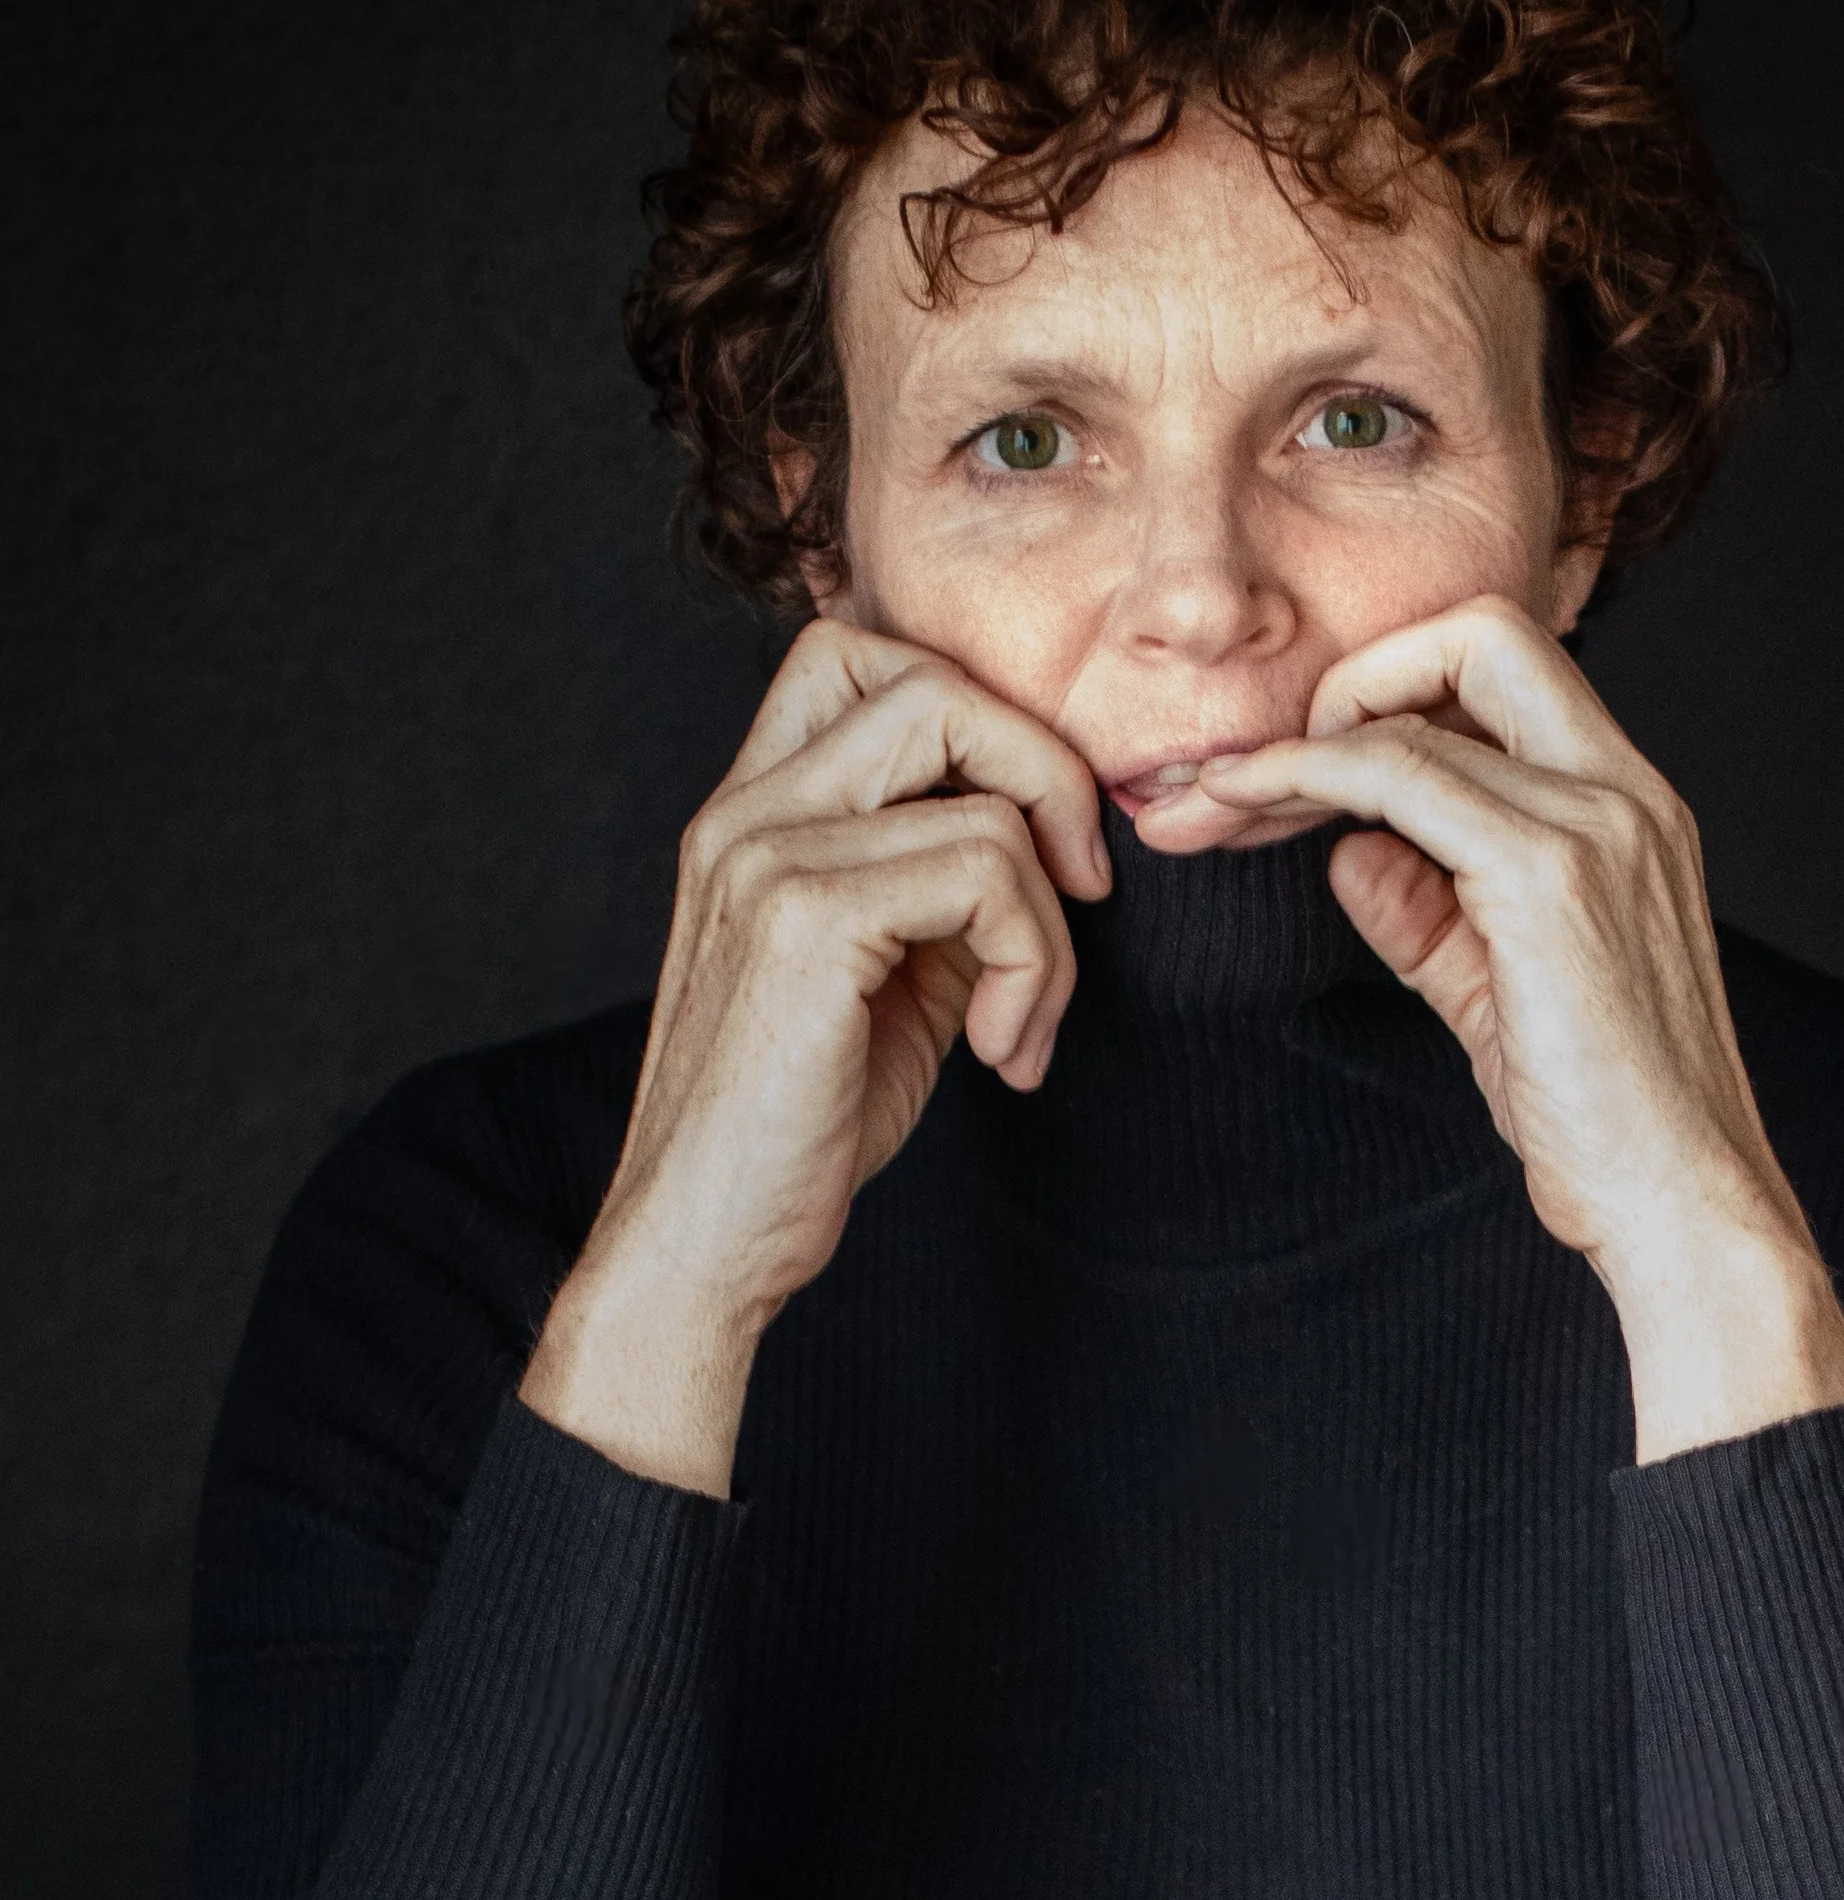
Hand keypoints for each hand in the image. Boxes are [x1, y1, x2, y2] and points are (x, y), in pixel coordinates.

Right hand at [519, 618, 1108, 1493]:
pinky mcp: (805, 919)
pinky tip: (1004, 1054)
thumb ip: (947, 887)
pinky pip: (986, 872)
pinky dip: (1034, 967)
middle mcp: (744, 813)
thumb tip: (1056, 833)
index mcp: (752, 812)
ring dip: (1052, 924)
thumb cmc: (803, 1124)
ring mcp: (765, 856)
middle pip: (935, 686)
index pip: (861, 655)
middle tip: (1080, 897)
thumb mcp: (894, 979)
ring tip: (1023, 1025)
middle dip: (1047, 780)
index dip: (979, 721)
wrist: (705, 1244)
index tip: (1036, 844)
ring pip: (985, 796)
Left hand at [1191, 594, 1843, 1461]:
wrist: (1682, 1203)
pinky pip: (1399, 777)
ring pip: (1422, 703)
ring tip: (1213, 798)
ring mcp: (1597, 824)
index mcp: (1629, 806)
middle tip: (1266, 766)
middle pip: (1482, 633)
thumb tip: (1348, 848)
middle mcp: (1625, 792)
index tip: (1303, 767)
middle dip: (1357, 673)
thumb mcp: (1497, 992)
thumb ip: (1427, 911)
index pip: (1504, 677)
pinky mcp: (1547, 877)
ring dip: (1298, 742)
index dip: (1392, 698)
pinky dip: (1305, 779)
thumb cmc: (1602, 1118)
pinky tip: (1241, 809)